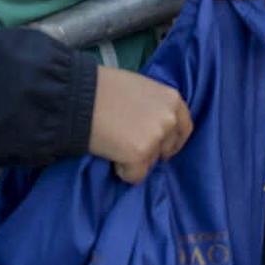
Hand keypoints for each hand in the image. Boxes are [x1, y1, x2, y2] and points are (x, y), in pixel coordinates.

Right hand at [88, 67, 191, 183]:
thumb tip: (156, 124)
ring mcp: (157, 137)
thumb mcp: (141, 89)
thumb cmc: (105, 88)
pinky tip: (110, 152)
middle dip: (151, 151)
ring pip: (150, 162)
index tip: (160, 148)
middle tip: (128, 145)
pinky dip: (122, 171)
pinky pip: (135, 176)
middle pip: (167, 148)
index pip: (184, 128)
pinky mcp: (140, 154)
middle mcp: (170, 118)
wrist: (80, 97)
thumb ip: (155, 106)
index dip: (171, 140)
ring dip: (135, 160)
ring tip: (114, 142)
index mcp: (173, 99)